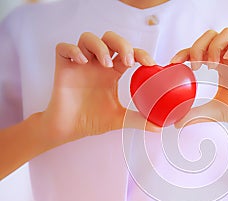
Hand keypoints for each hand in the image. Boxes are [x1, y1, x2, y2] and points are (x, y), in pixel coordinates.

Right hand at [41, 31, 159, 145]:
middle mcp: (97, 64)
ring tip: (106, 65)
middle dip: (122, 44)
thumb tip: (159, 127)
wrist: (69, 130)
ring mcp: (80, 64)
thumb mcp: (120, 119)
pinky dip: (73, 50)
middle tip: (128, 61)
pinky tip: (82, 62)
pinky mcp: (63, 67)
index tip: (150, 64)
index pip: (129, 53)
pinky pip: (63, 47)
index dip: (140, 53)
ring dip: (100, 46)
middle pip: (110, 38)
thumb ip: (139, 120)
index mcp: (113, 72)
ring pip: (88, 38)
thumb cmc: (93, 121)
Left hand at [171, 28, 227, 134]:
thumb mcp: (215, 111)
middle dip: (199, 45)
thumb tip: (176, 122)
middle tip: (197, 65)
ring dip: (216, 45)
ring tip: (213, 65)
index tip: (173, 63)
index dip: (184, 51)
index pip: (198, 49)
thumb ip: (196, 114)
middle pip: (211, 35)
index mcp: (220, 65)